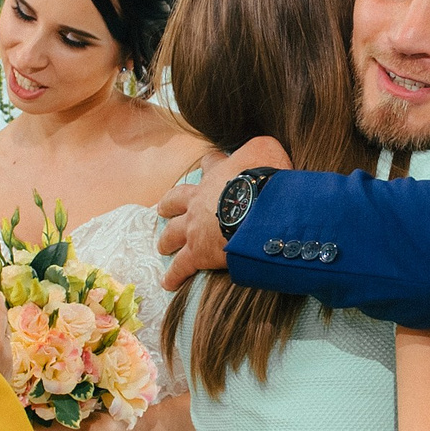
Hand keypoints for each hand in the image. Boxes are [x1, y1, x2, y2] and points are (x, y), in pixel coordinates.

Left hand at [155, 136, 290, 291]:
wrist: (258, 209)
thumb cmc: (265, 178)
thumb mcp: (266, 149)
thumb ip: (260, 148)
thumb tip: (262, 150)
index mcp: (216, 175)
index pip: (210, 164)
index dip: (211, 164)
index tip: (211, 164)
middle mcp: (198, 200)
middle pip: (176, 200)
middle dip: (169, 205)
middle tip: (163, 209)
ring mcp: (195, 228)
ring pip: (172, 233)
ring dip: (167, 239)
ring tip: (163, 245)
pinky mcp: (197, 253)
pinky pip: (181, 267)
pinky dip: (174, 276)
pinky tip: (167, 283)